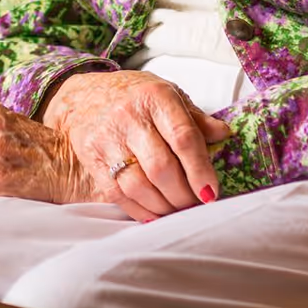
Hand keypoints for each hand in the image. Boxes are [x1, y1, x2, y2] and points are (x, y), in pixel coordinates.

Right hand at [45, 71, 230, 220]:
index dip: (200, 169)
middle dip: (183, 195)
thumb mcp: (168, 94)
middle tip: (196, 205)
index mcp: (155, 97)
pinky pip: (118, 194)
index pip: (183, 138)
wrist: (83, 96)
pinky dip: (141, 210)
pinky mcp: (92, 158)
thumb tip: (224, 134)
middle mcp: (129, 116)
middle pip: (161, 167)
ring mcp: (107, 138)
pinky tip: (155, 213)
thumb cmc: (134, 96)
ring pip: (139, 186)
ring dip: (164, 207)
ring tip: (177, 210)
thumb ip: (195, 117)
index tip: (211, 192)